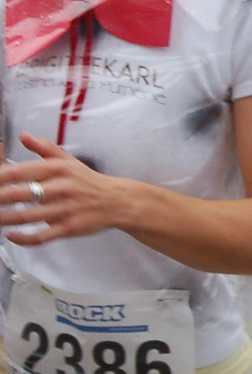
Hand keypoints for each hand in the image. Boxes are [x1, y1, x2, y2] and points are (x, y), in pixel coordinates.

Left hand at [0, 133, 126, 243]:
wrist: (117, 200)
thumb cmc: (87, 180)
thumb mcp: (68, 160)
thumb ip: (44, 148)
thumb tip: (24, 135)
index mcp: (59, 168)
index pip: (21, 171)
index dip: (0, 178)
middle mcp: (62, 187)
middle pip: (21, 194)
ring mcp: (66, 209)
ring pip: (27, 217)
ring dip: (4, 219)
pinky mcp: (69, 228)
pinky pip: (41, 236)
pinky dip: (22, 238)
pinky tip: (10, 235)